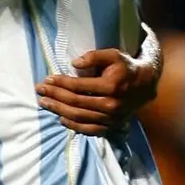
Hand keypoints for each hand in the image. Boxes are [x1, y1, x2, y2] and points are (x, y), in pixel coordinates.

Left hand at [35, 49, 156, 135]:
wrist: (144, 85)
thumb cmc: (125, 67)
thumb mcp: (113, 54)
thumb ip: (94, 56)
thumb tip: (74, 63)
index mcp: (111, 86)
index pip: (78, 86)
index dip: (60, 83)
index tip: (47, 79)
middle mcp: (111, 105)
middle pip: (76, 103)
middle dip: (55, 97)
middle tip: (40, 91)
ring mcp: (111, 118)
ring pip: (80, 117)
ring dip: (59, 111)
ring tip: (44, 103)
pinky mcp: (111, 126)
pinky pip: (89, 130)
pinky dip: (73, 126)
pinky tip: (61, 118)